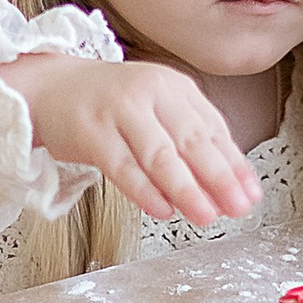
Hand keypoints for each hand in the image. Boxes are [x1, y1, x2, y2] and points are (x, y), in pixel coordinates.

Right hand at [6, 53, 260, 228]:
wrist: (50, 87)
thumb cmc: (109, 104)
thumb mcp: (156, 108)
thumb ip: (189, 138)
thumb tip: (229, 184)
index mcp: (175, 87)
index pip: (214, 129)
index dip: (235, 164)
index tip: (251, 194)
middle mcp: (150, 93)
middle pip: (192, 140)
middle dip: (219, 178)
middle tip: (237, 207)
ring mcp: (119, 110)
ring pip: (159, 155)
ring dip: (186, 189)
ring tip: (206, 215)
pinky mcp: (91, 131)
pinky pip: (123, 167)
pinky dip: (145, 191)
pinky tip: (163, 209)